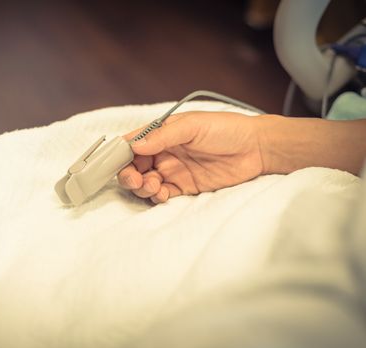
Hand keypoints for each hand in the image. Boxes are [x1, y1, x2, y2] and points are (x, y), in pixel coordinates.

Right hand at [118, 111, 264, 203]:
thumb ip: (163, 135)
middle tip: (135, 180)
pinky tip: (162, 193)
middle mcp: (164, 152)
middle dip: (128, 175)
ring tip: (153, 185)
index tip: (114, 163)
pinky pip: (162, 194)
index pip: (133, 144)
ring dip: (142, 187)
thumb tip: (135, 145)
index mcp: (162, 133)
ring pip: (145, 183)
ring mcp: (173, 171)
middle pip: (134, 167)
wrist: (257, 149)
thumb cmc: (227, 129)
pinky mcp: (185, 187)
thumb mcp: (193, 126)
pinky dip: (156, 197)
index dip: (121, 154)